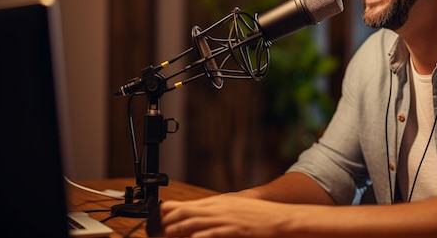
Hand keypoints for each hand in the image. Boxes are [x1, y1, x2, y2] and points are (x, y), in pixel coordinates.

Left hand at [160, 194, 292, 237]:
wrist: (280, 218)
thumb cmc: (259, 216)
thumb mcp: (237, 209)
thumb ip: (219, 212)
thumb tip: (202, 216)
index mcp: (219, 203)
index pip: (189, 204)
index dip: (171, 210)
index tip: (158, 217)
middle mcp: (220, 208)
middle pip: (188, 212)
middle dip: (169, 221)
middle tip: (156, 230)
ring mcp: (226, 218)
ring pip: (195, 222)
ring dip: (178, 229)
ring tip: (166, 234)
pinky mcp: (234, 229)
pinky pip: (212, 233)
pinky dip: (199, 236)